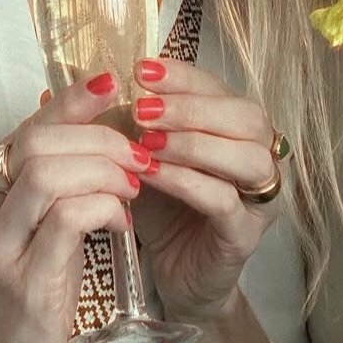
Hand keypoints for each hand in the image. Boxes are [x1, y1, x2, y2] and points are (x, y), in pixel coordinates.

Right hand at [0, 72, 152, 342]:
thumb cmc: (26, 282)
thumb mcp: (29, 220)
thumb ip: (47, 170)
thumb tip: (85, 110)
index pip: (27, 126)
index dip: (72, 101)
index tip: (111, 82)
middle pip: (38, 143)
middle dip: (98, 139)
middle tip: (136, 155)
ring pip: (48, 173)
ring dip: (103, 170)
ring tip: (132, 184)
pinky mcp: (24, 282)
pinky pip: (67, 218)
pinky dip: (104, 206)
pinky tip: (122, 219)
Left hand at [128, 57, 281, 321]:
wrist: (173, 272)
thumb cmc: (163, 206)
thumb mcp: (141, 154)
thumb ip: (125, 118)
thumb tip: (84, 80)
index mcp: (235, 128)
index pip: (221, 87)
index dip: (184, 76)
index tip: (140, 70)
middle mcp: (258, 156)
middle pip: (247, 116)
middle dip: (192, 106)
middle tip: (143, 107)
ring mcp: (258, 198)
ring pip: (248, 157)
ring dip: (194, 143)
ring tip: (147, 141)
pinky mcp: (246, 235)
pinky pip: (225, 200)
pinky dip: (187, 182)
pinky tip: (151, 174)